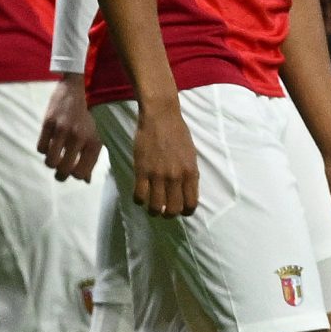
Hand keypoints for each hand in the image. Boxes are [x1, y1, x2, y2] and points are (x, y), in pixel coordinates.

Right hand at [39, 75, 103, 182]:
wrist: (72, 93)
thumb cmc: (83, 119)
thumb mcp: (92, 138)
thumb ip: (90, 160)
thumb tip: (86, 181)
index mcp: (93, 143)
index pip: (81, 173)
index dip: (74, 175)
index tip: (71, 169)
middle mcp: (79, 137)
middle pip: (64, 170)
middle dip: (59, 174)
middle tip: (59, 169)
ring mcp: (63, 130)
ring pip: (50, 161)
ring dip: (50, 162)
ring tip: (53, 156)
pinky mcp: (48, 124)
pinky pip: (41, 148)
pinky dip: (43, 150)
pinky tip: (48, 144)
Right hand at [131, 103, 196, 217]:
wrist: (161, 117)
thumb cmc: (178, 133)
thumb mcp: (191, 155)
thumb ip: (189, 173)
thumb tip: (185, 190)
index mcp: (191, 173)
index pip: (191, 203)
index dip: (186, 212)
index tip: (181, 211)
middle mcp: (176, 177)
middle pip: (173, 209)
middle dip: (169, 214)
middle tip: (165, 211)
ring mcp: (158, 175)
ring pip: (155, 206)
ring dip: (154, 211)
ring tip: (152, 208)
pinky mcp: (141, 170)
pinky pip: (139, 195)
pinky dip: (139, 200)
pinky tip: (140, 197)